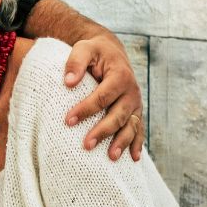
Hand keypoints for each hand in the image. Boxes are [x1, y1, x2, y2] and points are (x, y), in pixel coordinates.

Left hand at [63, 35, 143, 160]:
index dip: (86, 109)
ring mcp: (135, 103)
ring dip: (122, 142)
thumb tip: (68, 82)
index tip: (68, 121)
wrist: (111, 51)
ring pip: (131, 125)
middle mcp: (131, 91)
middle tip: (86, 145)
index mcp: (120, 76)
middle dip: (103, 131)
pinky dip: (137, 143)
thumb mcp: (83, 48)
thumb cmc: (93, 51)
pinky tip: (134, 158)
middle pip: (118, 115)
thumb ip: (75, 62)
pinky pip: (139, 129)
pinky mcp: (135, 111)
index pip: (102, 97)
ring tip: (111, 157)